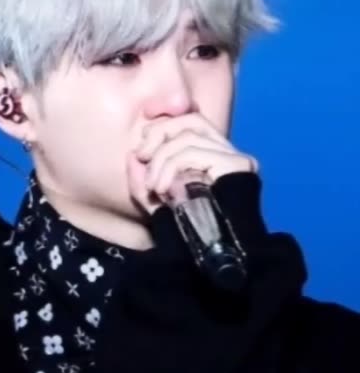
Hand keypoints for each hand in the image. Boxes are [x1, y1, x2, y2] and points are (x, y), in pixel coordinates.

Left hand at [127, 112, 258, 214]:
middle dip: (159, 134)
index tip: (141, 143)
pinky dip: (170, 167)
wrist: (205, 252)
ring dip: (161, 160)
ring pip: (188, 137)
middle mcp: (226, 152)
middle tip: (141, 156)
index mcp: (209, 155)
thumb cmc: (181, 227)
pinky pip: (193, 152)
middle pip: (190, 120)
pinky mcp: (238, 165)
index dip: (163, 123)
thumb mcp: (154, 198)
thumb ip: (142, 175)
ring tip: (153, 186)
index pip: (189, 120)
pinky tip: (163, 189)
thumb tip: (134, 154)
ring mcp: (235, 157)